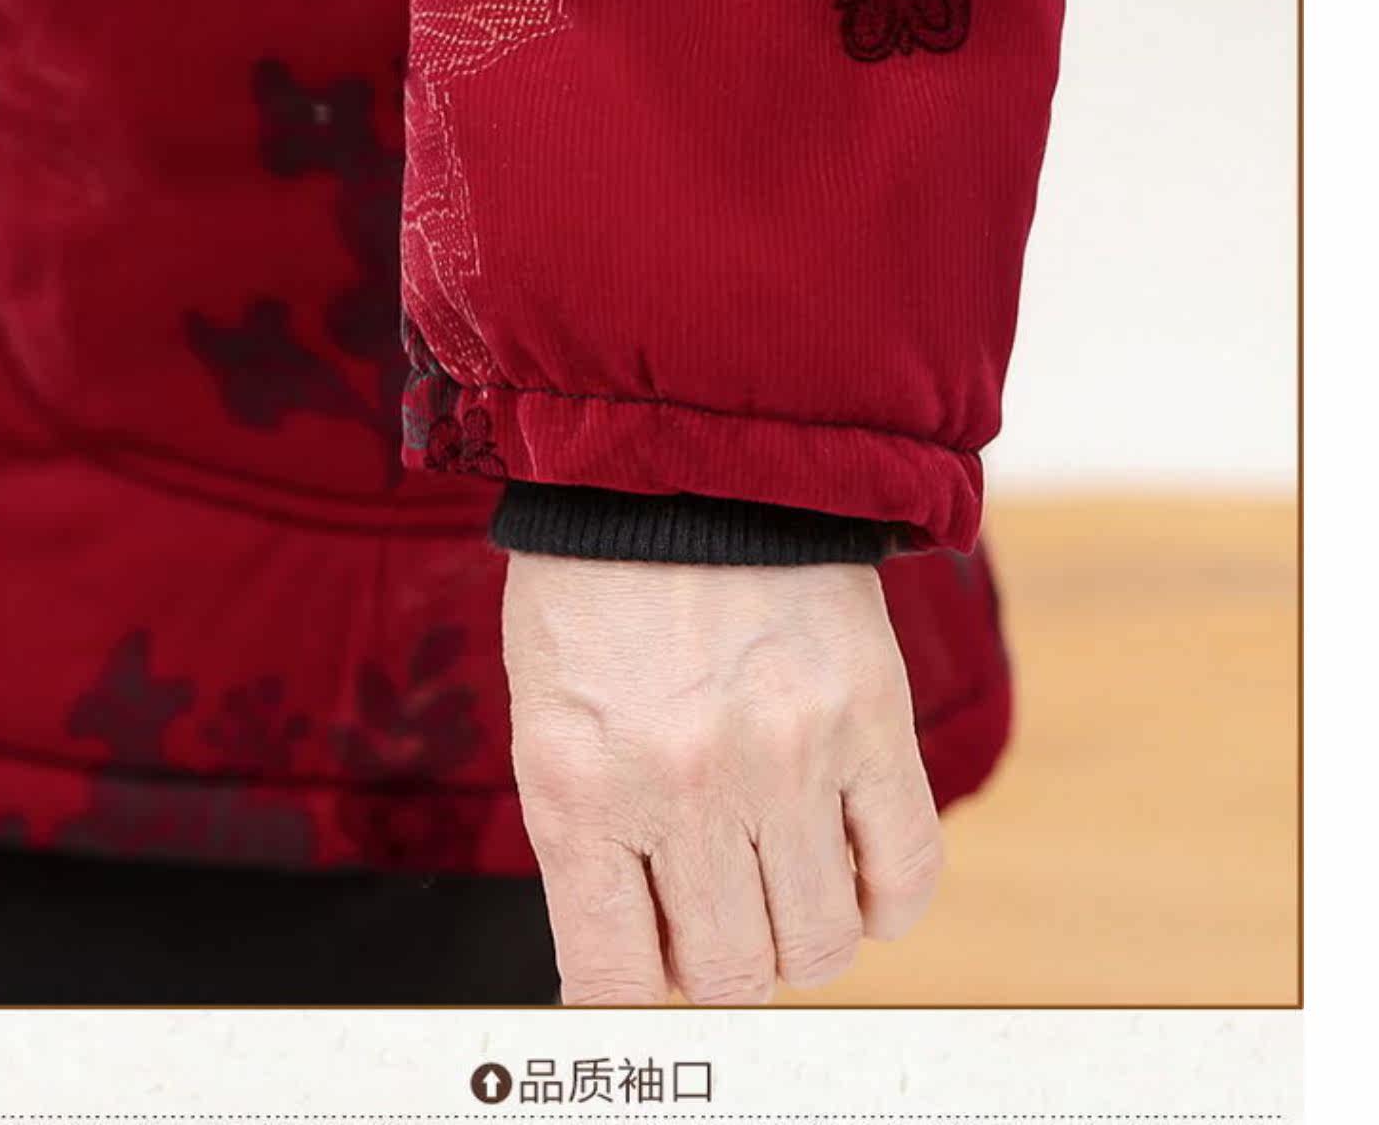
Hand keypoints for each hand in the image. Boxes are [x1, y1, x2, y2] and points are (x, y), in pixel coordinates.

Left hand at [502, 554, 941, 1004]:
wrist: (678, 460)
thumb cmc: (596, 596)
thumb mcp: (552, 720)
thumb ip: (591, 844)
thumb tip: (639, 959)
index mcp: (580, 788)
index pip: (614, 981)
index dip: (634, 997)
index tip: (646, 978)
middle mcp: (683, 786)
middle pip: (729, 975)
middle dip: (720, 968)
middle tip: (717, 918)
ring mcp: (786, 754)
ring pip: (819, 945)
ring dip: (800, 941)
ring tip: (783, 888)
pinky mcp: (868, 715)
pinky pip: (906, 870)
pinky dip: (884, 902)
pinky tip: (852, 873)